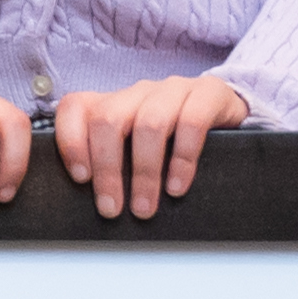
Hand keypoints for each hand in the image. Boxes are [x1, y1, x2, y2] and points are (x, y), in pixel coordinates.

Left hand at [56, 73, 250, 219]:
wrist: (226, 112)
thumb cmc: (173, 140)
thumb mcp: (136, 149)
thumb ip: (113, 164)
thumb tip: (97, 204)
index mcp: (114, 102)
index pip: (75, 107)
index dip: (71, 141)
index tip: (80, 179)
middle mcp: (139, 92)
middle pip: (108, 119)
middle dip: (107, 169)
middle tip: (112, 209)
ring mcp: (173, 90)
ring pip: (148, 123)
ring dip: (144, 171)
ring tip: (144, 207)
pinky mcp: (208, 93)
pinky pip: (192, 122)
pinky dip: (182, 159)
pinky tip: (177, 187)